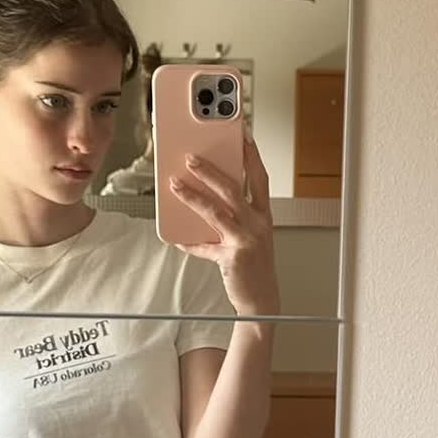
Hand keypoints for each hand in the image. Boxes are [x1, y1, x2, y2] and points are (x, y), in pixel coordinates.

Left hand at [168, 132, 279, 317]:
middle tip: (190, 157)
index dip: (251, 155)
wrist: (262, 301)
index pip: (258, 178)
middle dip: (210, 170)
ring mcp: (247, 239)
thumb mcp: (247, 236)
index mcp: (263, 215)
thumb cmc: (254, 266)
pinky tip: (176, 237)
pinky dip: (188, 242)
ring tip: (174, 185)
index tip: (241, 135)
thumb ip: (229, 218)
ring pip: (216, 210)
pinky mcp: (233, 257)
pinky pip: (204, 246)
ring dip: (192, 196)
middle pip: (233, 189)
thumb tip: (200, 201)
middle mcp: (258, 224)